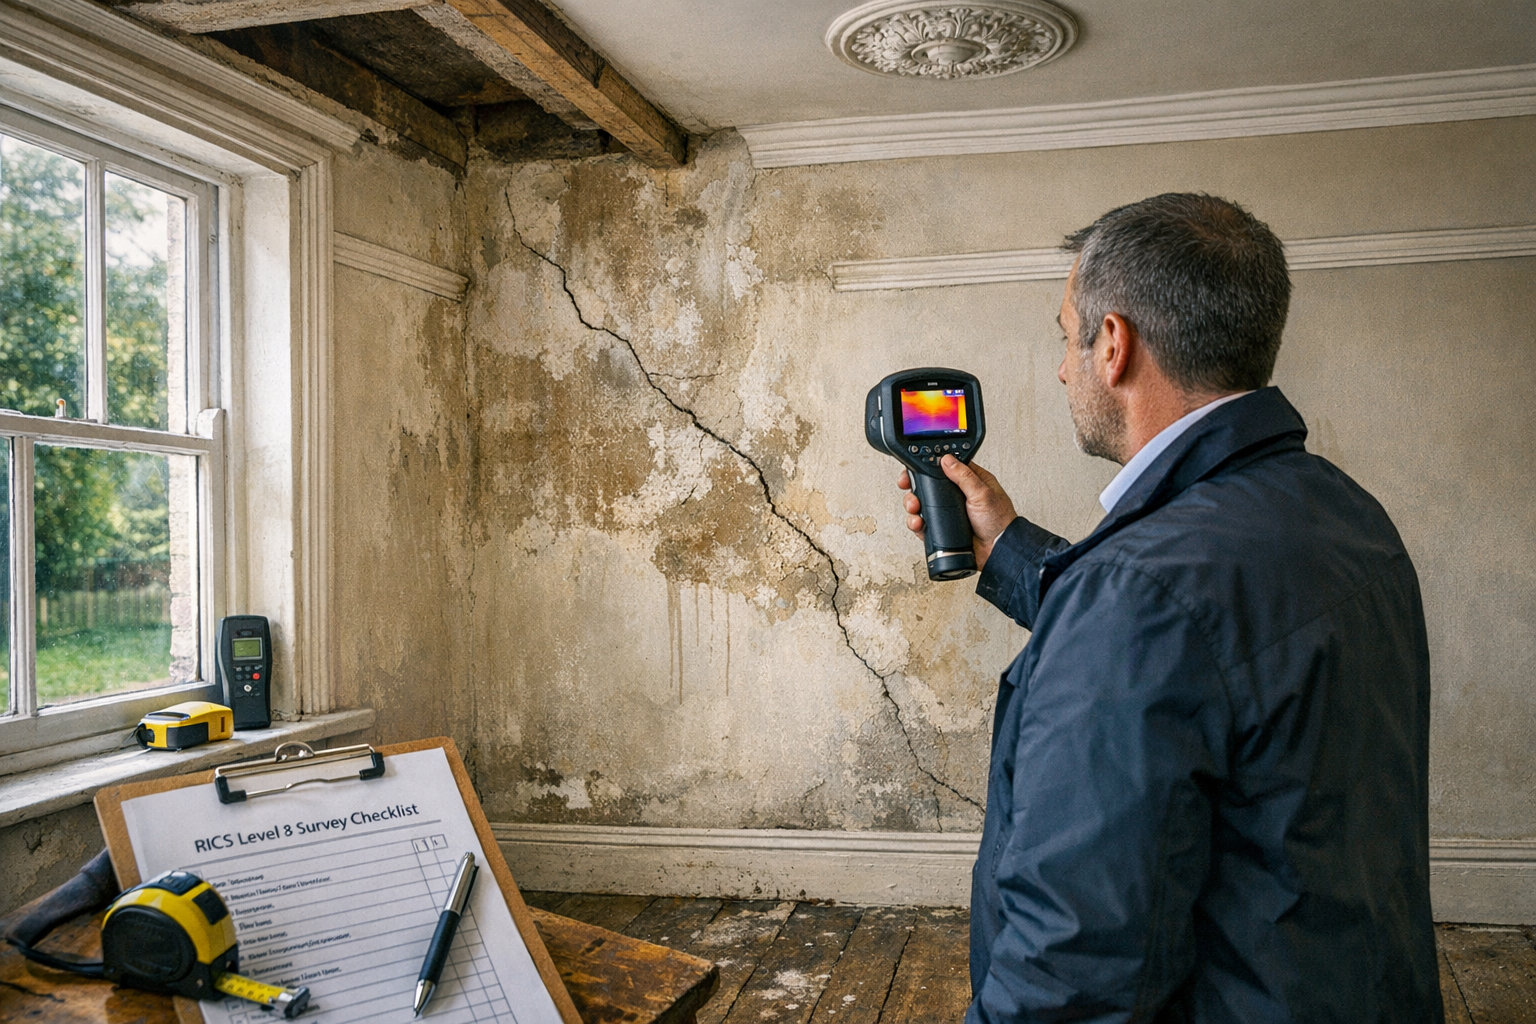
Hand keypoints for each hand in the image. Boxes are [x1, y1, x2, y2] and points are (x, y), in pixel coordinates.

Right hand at [898, 456, 1017, 571]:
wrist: (998, 551)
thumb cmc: (1000, 522)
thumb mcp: (983, 493)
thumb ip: (964, 476)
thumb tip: (947, 460)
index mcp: (969, 482)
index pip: (944, 468)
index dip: (928, 466)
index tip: (914, 468)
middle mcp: (956, 496)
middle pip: (927, 485)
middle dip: (915, 486)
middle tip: (909, 488)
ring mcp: (948, 513)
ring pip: (922, 504)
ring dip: (913, 505)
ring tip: (914, 508)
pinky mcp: (941, 528)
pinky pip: (923, 524)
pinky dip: (916, 523)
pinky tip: (918, 523)